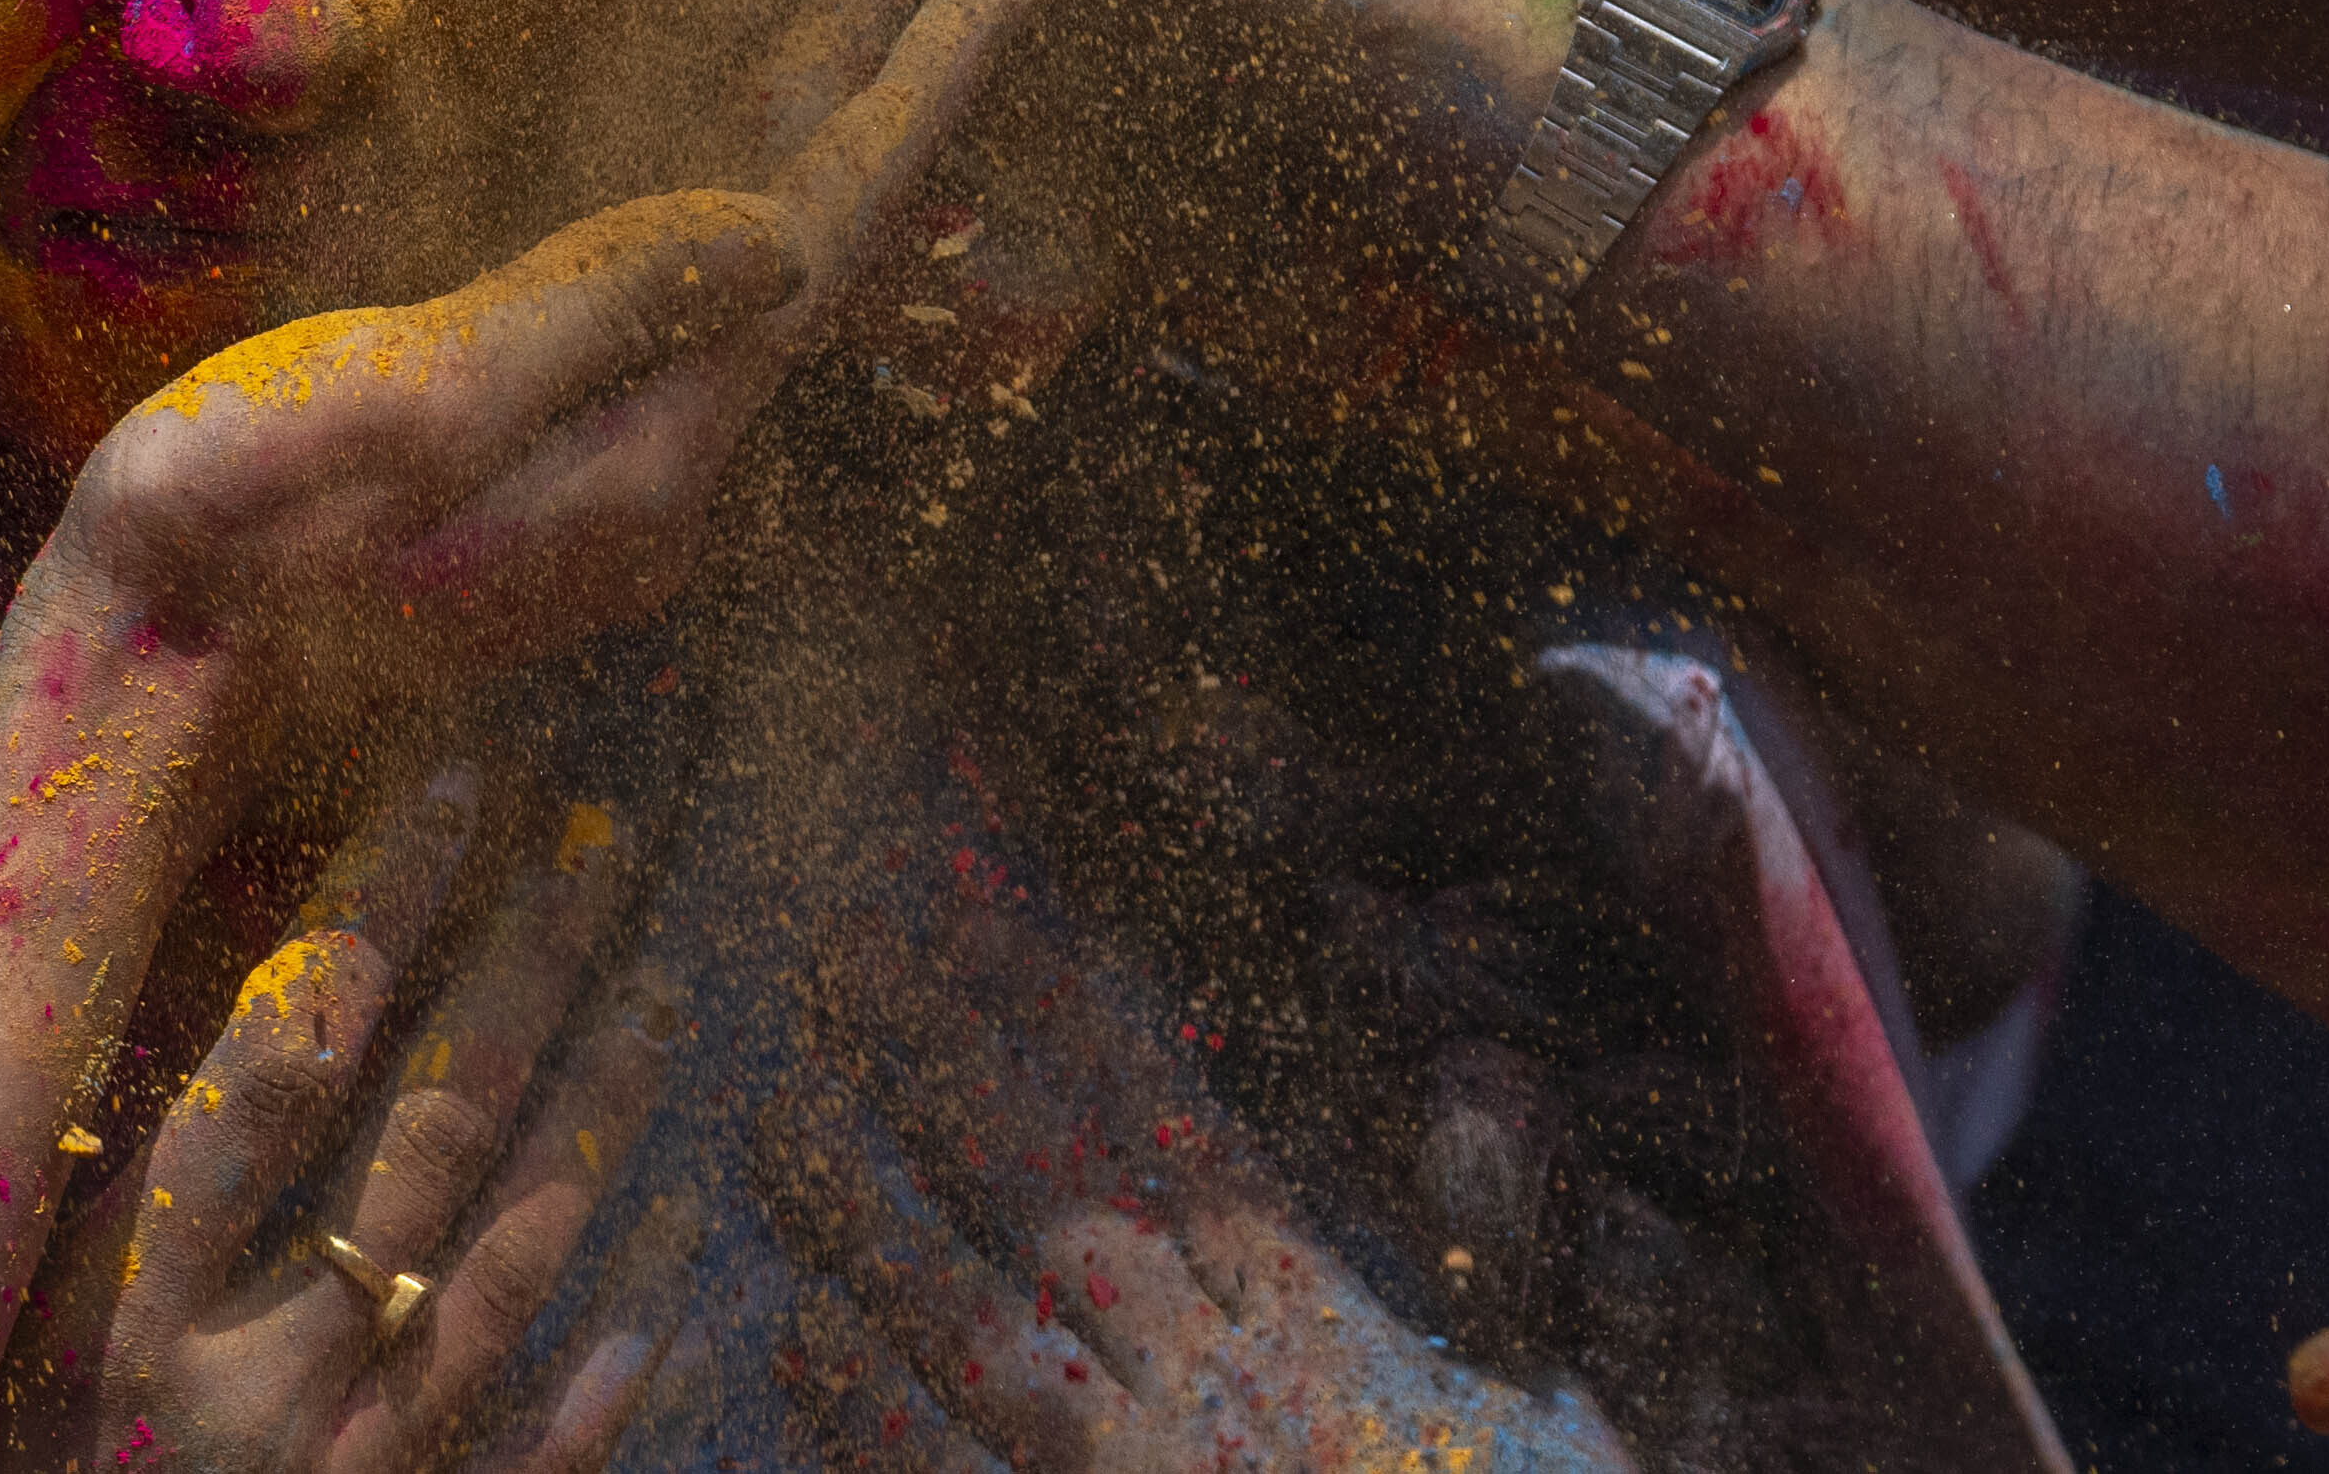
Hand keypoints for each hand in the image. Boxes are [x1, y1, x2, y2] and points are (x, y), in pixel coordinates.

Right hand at [0, 770, 707, 1473]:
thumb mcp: (0, 1343)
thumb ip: (97, 1203)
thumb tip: (246, 1024)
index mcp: (126, 1322)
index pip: (274, 1069)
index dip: (374, 917)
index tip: (460, 784)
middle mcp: (248, 1394)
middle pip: (419, 1144)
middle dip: (520, 979)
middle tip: (603, 841)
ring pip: (502, 1278)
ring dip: (592, 1127)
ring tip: (663, 996)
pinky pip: (529, 1468)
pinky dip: (607, 1386)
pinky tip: (679, 1282)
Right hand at [45, 0, 1025, 737]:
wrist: (139, 682)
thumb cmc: (231, 535)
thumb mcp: (407, 403)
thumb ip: (592, 311)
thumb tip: (778, 233)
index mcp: (648, 455)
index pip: (812, 236)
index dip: (905, 98)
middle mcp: (663, 476)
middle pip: (796, 234)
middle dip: (866, 72)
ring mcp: (607, 483)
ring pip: (737, 261)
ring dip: (796, 119)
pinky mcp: (545, 476)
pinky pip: (669, 297)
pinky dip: (715, 189)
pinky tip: (713, 159)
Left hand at [761, 893, 1633, 1473]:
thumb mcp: (1547, 1414)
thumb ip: (1503, 1248)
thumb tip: (1490, 1086)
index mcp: (1329, 1340)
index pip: (1181, 1138)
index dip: (1076, 1015)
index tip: (986, 915)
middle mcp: (1221, 1397)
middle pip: (1052, 1195)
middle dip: (941, 1062)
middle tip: (843, 957)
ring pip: (974, 1323)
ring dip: (869, 1214)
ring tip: (781, 1111)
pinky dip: (871, 1406)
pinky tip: (806, 1330)